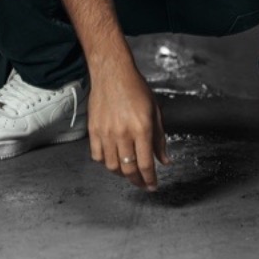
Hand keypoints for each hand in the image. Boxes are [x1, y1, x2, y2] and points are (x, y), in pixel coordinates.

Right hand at [88, 57, 169, 191]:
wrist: (112, 73)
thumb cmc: (136, 88)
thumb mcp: (154, 111)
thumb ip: (160, 139)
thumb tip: (165, 160)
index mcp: (142, 128)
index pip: (146, 164)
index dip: (150, 179)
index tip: (153, 186)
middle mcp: (123, 133)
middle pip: (129, 169)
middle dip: (137, 181)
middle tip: (142, 184)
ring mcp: (106, 133)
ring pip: (112, 166)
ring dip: (122, 174)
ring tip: (128, 172)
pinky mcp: (93, 130)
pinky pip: (98, 156)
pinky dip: (106, 163)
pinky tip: (113, 160)